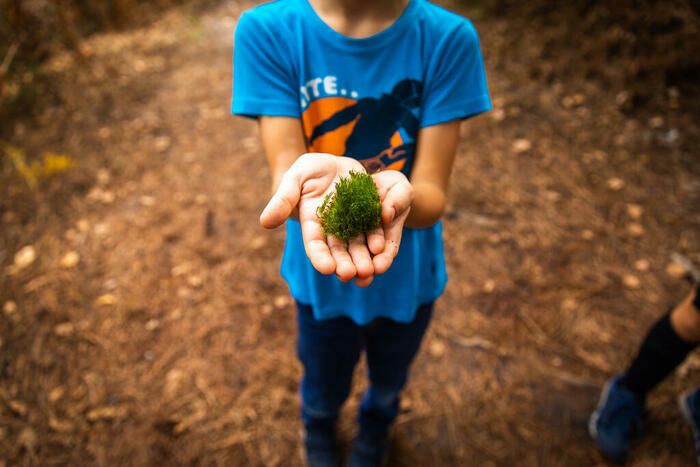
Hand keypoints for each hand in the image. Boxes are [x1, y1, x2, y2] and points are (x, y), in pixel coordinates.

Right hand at [259, 153, 411, 285]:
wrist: (334, 161)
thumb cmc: (309, 169)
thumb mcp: (294, 179)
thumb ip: (282, 200)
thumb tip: (264, 222)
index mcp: (312, 224)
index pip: (315, 245)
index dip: (320, 257)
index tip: (327, 269)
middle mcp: (332, 229)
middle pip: (338, 250)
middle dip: (344, 264)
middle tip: (350, 275)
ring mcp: (352, 224)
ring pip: (358, 245)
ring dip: (362, 259)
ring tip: (370, 271)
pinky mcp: (368, 216)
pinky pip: (374, 230)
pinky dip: (377, 240)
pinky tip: (382, 249)